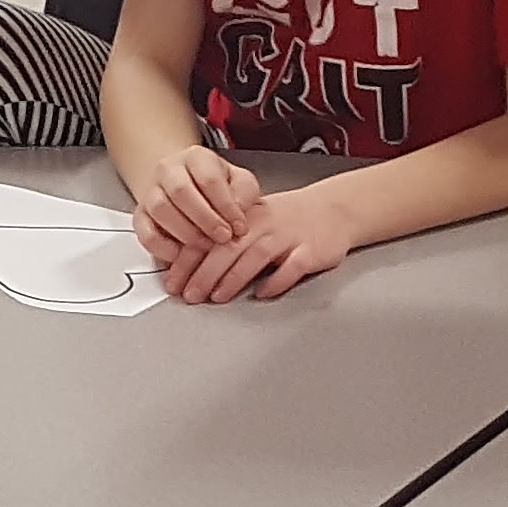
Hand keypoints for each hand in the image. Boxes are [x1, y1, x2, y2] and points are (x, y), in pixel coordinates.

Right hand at [130, 146, 265, 275]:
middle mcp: (168, 169)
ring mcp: (150, 191)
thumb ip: (244, 195)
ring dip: (186, 233)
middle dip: (205, 219)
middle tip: (223, 238)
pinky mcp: (140, 215)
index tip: (240, 228)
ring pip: (160, 209)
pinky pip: (144, 232)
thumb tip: (237, 218)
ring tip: (206, 246)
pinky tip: (181, 255)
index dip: (226, 206)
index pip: (209, 178)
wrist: (188, 186)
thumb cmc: (218, 188)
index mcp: (196, 157)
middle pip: (180, 191)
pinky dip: (162, 248)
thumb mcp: (240, 183)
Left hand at [172, 177, 364, 302]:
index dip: (188, 261)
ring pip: (255, 257)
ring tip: (217, 297)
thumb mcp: (252, 223)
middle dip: (205, 273)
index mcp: (244, 217)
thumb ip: (224, 242)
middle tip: (190, 295)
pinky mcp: (311, 251)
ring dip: (234, 279)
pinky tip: (262, 294)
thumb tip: (188, 269)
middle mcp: (264, 225)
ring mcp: (288, 237)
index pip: (209, 238)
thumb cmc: (287, 221)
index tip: (173, 281)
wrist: (333, 209)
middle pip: (228, 249)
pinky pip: (292, 268)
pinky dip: (277, 282)